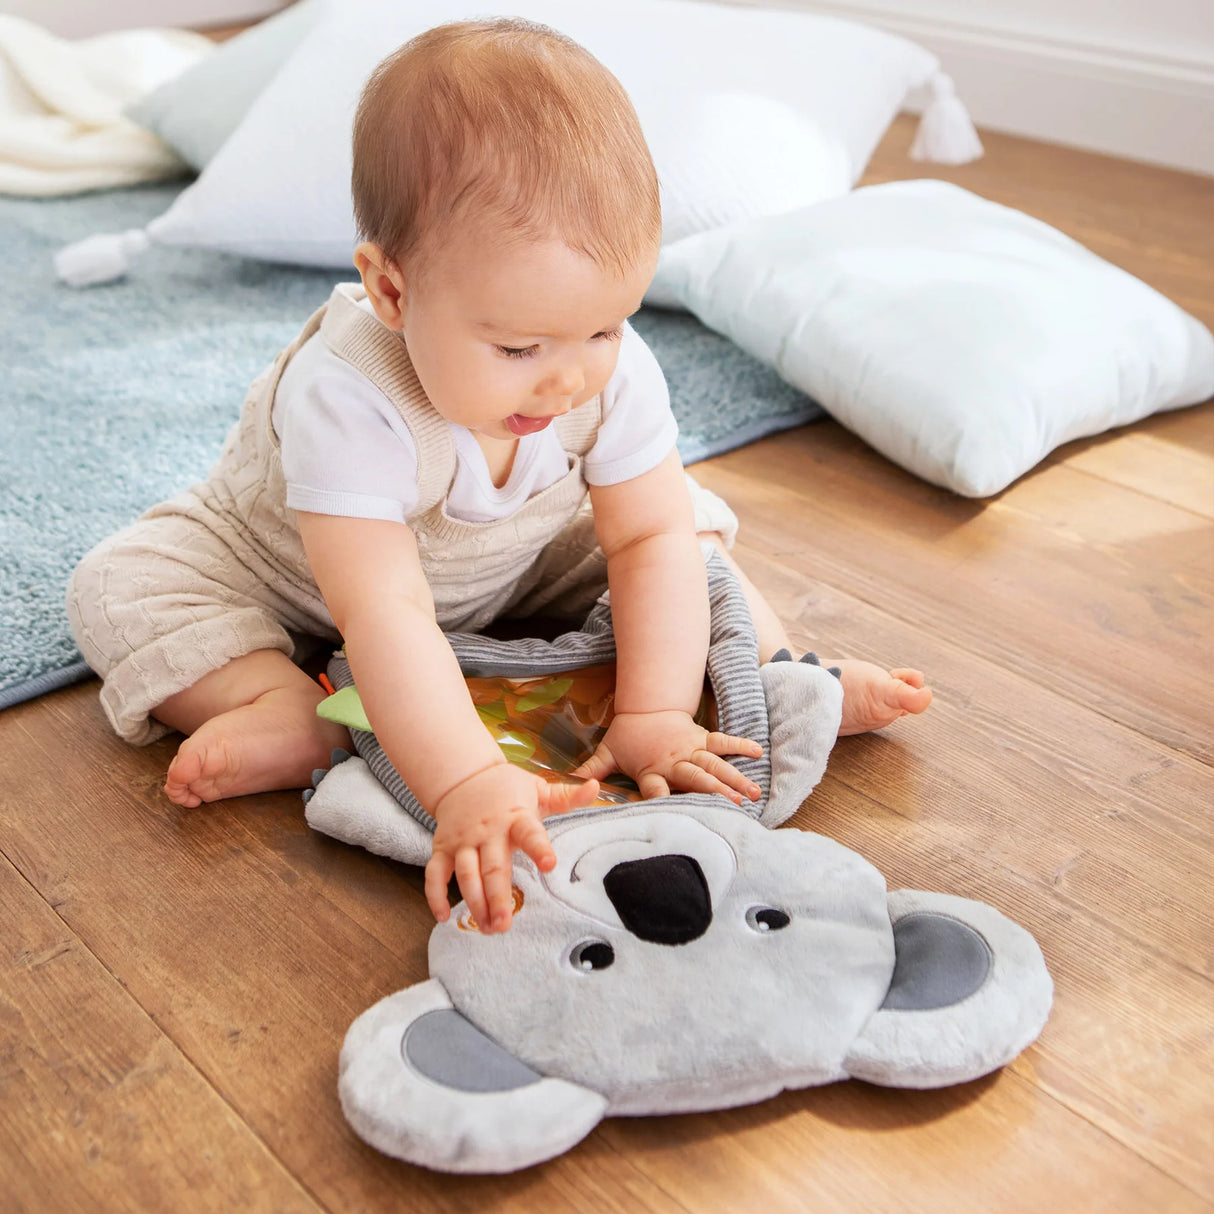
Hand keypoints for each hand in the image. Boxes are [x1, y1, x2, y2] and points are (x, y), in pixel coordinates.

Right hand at [425, 763, 598, 932]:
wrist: (464, 775)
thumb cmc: (507, 788)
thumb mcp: (539, 789)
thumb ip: (567, 796)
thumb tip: (596, 787)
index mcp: (515, 817)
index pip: (529, 833)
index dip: (539, 848)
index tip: (550, 865)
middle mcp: (488, 830)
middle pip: (493, 867)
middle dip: (498, 897)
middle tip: (505, 925)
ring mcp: (463, 840)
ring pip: (466, 875)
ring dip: (474, 902)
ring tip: (486, 928)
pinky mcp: (443, 848)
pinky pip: (435, 874)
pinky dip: (436, 895)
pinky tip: (445, 916)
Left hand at [573, 710, 761, 803]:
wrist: (644, 704)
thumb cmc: (627, 735)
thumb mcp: (606, 752)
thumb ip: (590, 772)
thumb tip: (563, 786)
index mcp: (651, 768)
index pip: (656, 788)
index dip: (662, 799)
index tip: (674, 813)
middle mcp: (674, 761)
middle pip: (695, 777)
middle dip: (714, 791)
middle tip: (734, 805)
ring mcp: (691, 748)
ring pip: (715, 764)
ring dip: (733, 777)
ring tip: (751, 792)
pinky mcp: (702, 738)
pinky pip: (724, 741)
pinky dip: (740, 745)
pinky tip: (757, 753)